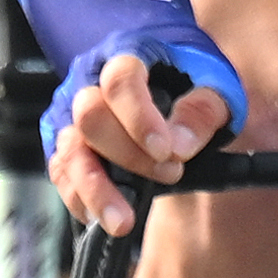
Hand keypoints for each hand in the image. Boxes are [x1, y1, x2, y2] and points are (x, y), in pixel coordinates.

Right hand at [51, 43, 236, 237]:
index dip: (139, 119)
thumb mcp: (215, 85)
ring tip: (123, 222)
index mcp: (127, 55)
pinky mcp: (64, 144)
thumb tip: (179, 146)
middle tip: (170, 173)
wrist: (169, 77)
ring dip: (95, 189)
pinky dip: (80, 199)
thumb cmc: (192, 79)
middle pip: (89, 116)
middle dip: (128, 154)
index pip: (120, 82)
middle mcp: (88, 81)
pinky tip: (105, 219)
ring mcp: (70, 113)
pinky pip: (61, 173)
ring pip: (68, 151)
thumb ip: (201, 110)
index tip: (167, 151)